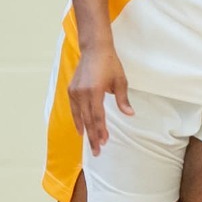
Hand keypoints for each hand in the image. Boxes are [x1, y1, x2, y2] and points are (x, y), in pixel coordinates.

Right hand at [68, 41, 131, 155]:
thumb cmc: (110, 64)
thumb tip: (129, 114)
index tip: (104, 142)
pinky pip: (74, 109)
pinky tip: (81, 128)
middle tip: (97, 152)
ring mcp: (75, 91)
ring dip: (85, 130)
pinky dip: (77, 120)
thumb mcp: (120, 81)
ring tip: (90, 143)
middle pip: (87, 120)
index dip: (101, 131)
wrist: (94, 49)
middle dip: (93, 136)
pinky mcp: (71, 90)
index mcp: (94, 91)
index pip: (97, 116)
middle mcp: (82, 93)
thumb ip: (123, 99)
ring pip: (79, 116)